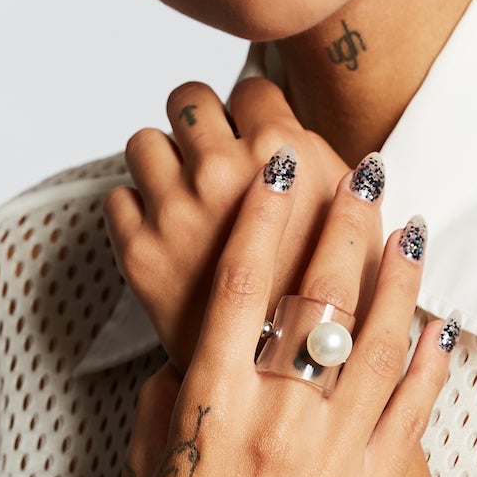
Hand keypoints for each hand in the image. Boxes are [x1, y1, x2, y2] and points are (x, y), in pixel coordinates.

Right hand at [101, 147, 453, 476]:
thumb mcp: (147, 462)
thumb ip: (179, 391)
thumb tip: (209, 339)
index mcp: (204, 409)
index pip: (238, 289)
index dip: (267, 219)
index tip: (286, 167)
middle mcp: (270, 427)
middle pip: (314, 301)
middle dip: (343, 226)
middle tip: (364, 171)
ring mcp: (327, 465)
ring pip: (374, 347)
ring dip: (397, 278)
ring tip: (411, 228)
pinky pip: (410, 415)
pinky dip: (427, 361)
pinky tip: (438, 320)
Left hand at [104, 76, 348, 371]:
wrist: (279, 390)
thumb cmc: (328, 312)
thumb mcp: (359, 233)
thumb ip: (340, 178)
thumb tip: (330, 145)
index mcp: (283, 154)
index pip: (251, 87)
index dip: (255, 114)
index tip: (256, 141)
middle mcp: (223, 172)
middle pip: (190, 98)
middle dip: (201, 123)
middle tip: (211, 155)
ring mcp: (176, 211)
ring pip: (144, 142)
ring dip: (162, 163)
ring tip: (185, 195)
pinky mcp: (138, 252)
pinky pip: (117, 198)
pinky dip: (137, 213)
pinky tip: (168, 236)